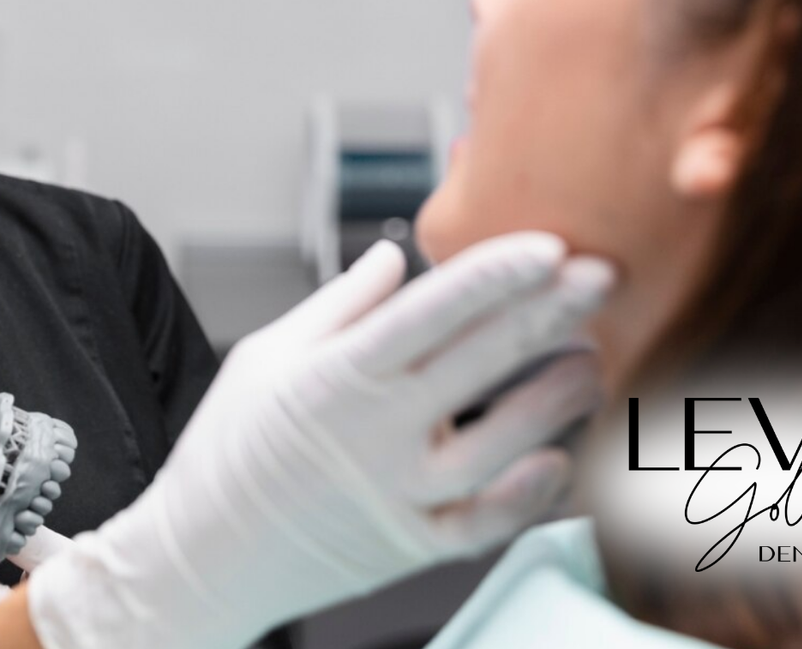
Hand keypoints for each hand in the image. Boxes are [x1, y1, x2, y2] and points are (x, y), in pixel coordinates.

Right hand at [26, 233, 612, 648]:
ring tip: (590, 361)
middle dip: (550, 313)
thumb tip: (395, 258)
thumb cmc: (228, 450)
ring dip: (554, 399)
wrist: (200, 557)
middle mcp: (375, 434)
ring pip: (501, 445)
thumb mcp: (265, 356)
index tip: (548, 245)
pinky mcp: (411, 546)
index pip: (432, 311)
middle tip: (601, 276)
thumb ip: (341, 304)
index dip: (495, 275)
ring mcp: (398, 495)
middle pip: (481, 362)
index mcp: (336, 375)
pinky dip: (529, 495)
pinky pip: (486, 523)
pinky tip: (560, 460)